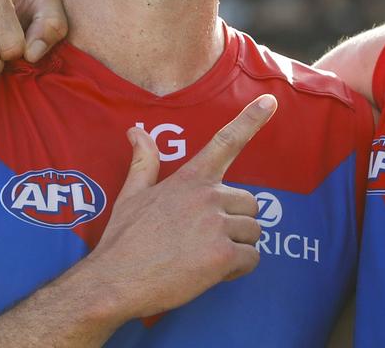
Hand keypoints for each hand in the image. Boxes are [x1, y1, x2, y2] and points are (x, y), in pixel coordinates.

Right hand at [78, 94, 277, 321]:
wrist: (114, 282)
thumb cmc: (123, 240)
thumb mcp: (130, 194)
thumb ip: (144, 161)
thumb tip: (135, 131)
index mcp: (190, 179)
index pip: (225, 142)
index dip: (250, 119)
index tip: (270, 101)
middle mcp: (208, 196)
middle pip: (250, 203)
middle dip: (235, 223)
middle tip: (206, 239)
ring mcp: (217, 225)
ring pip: (254, 232)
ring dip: (238, 246)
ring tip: (206, 257)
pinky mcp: (223, 255)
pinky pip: (252, 258)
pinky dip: (238, 269)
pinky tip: (213, 273)